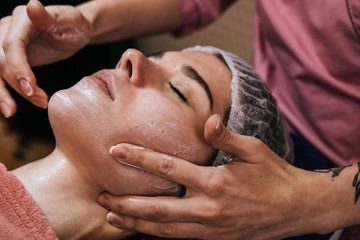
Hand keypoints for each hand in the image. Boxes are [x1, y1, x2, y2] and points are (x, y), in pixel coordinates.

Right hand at [0, 0, 91, 115]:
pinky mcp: (10, 57)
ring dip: (3, 92)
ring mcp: (6, 43)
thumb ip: (50, 17)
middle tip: (38, 102)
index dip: (18, 66)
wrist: (75, 31)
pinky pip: (2, 75)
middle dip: (14, 84)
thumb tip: (32, 5)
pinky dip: (4, 90)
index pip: (12, 44)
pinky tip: (9, 107)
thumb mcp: (71, 20)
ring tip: (12, 112)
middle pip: (0, 59)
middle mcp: (8, 29)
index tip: (31, 87)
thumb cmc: (76, 25)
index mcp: (23, 19)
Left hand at [99, 114, 307, 239]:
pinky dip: (158, 234)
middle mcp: (208, 209)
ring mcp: (211, 229)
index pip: (168, 169)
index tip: (117, 151)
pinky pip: (180, 238)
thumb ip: (226, 136)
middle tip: (101, 198)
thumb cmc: (275, 175)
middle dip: (126, 204)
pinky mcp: (216, 239)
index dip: (140, 158)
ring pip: (164, 230)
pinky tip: (144, 229)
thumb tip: (206, 121)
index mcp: (215, 183)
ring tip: (112, 218)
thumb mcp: (254, 150)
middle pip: (157, 209)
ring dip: (136, 225)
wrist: (298, 209)